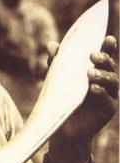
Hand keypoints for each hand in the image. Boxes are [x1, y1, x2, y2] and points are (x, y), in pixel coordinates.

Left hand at [48, 35, 117, 162]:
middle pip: (110, 66)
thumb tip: (51, 44)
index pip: (104, 55)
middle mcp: (105, 80)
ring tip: (90, 73)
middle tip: (93, 55)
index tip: (108, 38)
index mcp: (95, 69)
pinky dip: (100, 92)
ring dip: (102, 75)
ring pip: (112, 81)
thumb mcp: (57, 77)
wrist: (61, 124)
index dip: (108, 47)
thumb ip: (56, 61)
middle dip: (104, 58)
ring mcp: (109, 94)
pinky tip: (92, 88)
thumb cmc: (61, 97)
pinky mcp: (108, 109)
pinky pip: (107, 99)